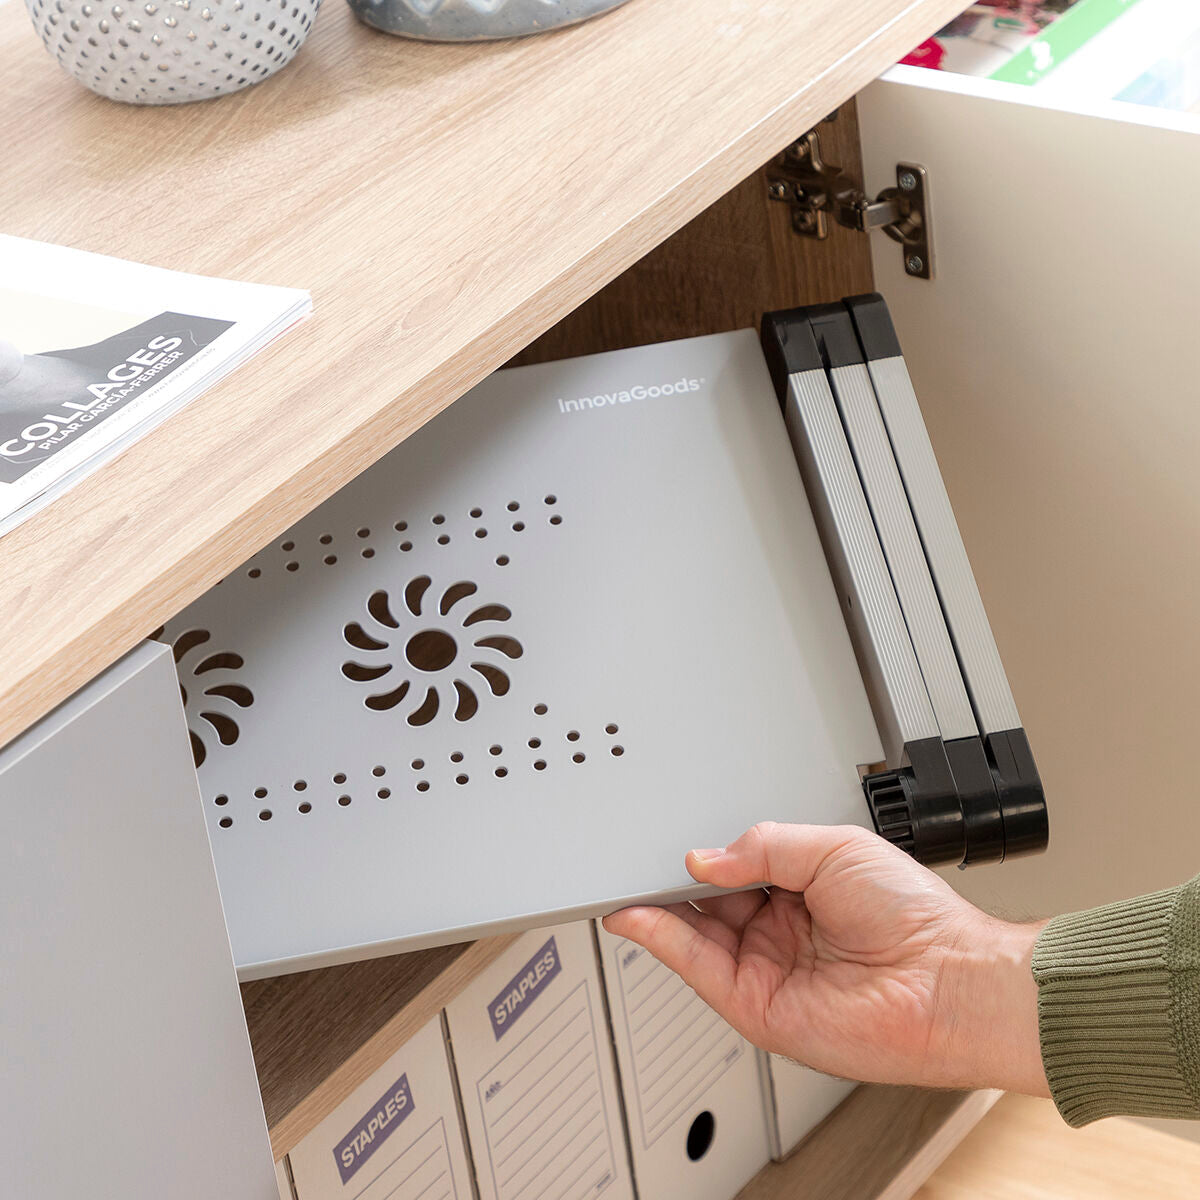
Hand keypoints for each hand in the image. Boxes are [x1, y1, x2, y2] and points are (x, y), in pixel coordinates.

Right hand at [603, 822, 1047, 1094]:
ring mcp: (766, 968)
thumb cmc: (916, 915)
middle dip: (667, 879)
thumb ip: (764, 845)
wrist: (948, 980)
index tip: (664, 838)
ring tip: (620, 881)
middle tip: (633, 856)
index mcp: (801, 888)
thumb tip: (705, 858)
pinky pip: (698, 969)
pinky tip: (640, 916)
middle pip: (705, 902)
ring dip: (653, 909)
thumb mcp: (834, 847)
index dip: (699, 854)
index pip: (732, 868)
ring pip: (692, 936)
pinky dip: (663, 942)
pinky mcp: (756, 1006)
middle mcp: (780, 930)